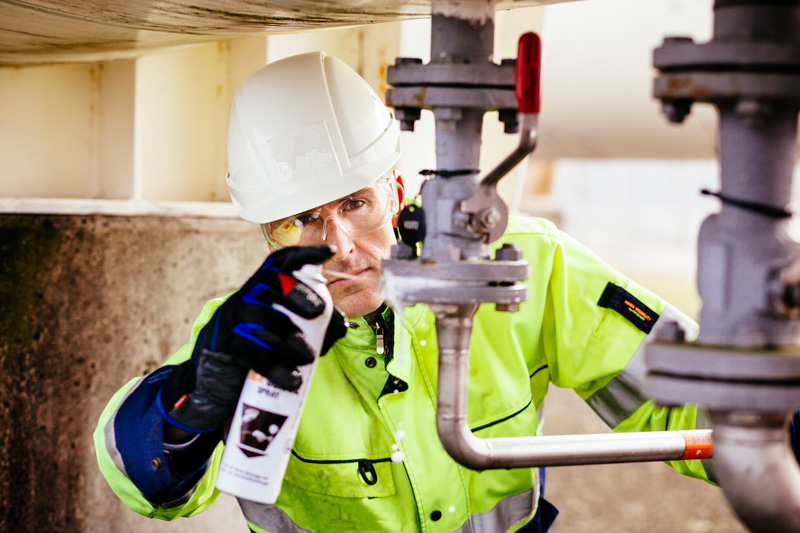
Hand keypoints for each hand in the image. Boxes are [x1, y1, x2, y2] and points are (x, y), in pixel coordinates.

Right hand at [159, 245, 346, 432]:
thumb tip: (342, 325)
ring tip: (307, 357)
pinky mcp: (224, 342)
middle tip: (319, 311)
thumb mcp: (290, 336)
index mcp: (263, 289)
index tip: (329, 252)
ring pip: (262, 317)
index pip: (279, 262)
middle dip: (298, 294)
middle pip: (272, 283)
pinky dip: (274, 364)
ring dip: (288, 337)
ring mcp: (232, 317)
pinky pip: (249, 347)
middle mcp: (246, 296)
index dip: (304, 254)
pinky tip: (291, 378)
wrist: (219, 380)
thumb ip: (318, 329)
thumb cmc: (261, 351)